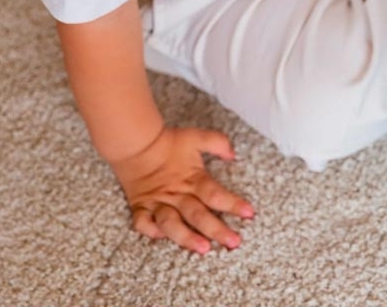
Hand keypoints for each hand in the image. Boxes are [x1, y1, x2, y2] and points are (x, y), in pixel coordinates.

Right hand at [110, 126, 255, 253]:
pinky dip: (151, 232)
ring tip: (203, 249)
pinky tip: (162, 238)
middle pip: (198, 214)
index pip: (215, 194)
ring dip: (187, 238)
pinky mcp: (141, 206)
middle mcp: (177, 193)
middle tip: (234, 242)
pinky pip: (143, 223)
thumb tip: (233, 154)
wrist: (137, 143)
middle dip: (217, 230)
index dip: (233, 204)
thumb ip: (218, 143)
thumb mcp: (197, 137)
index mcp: (192, 178)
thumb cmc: (169, 142)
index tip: (249, 214)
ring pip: (172, 224)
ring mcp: (158, 202)